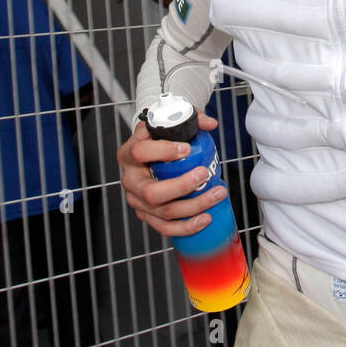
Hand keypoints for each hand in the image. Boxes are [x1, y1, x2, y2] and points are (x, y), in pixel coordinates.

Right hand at [118, 109, 219, 236]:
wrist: (147, 154)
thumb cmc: (157, 139)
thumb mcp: (166, 124)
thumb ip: (188, 118)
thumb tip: (210, 124)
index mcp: (128, 154)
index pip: (140, 152)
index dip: (164, 151)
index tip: (187, 148)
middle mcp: (130, 180)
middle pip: (151, 191)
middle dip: (182, 186)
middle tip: (204, 174)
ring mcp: (137, 200)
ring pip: (163, 211)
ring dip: (194, 206)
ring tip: (217, 194)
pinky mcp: (147, 215)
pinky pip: (165, 227)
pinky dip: (186, 227)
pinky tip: (205, 218)